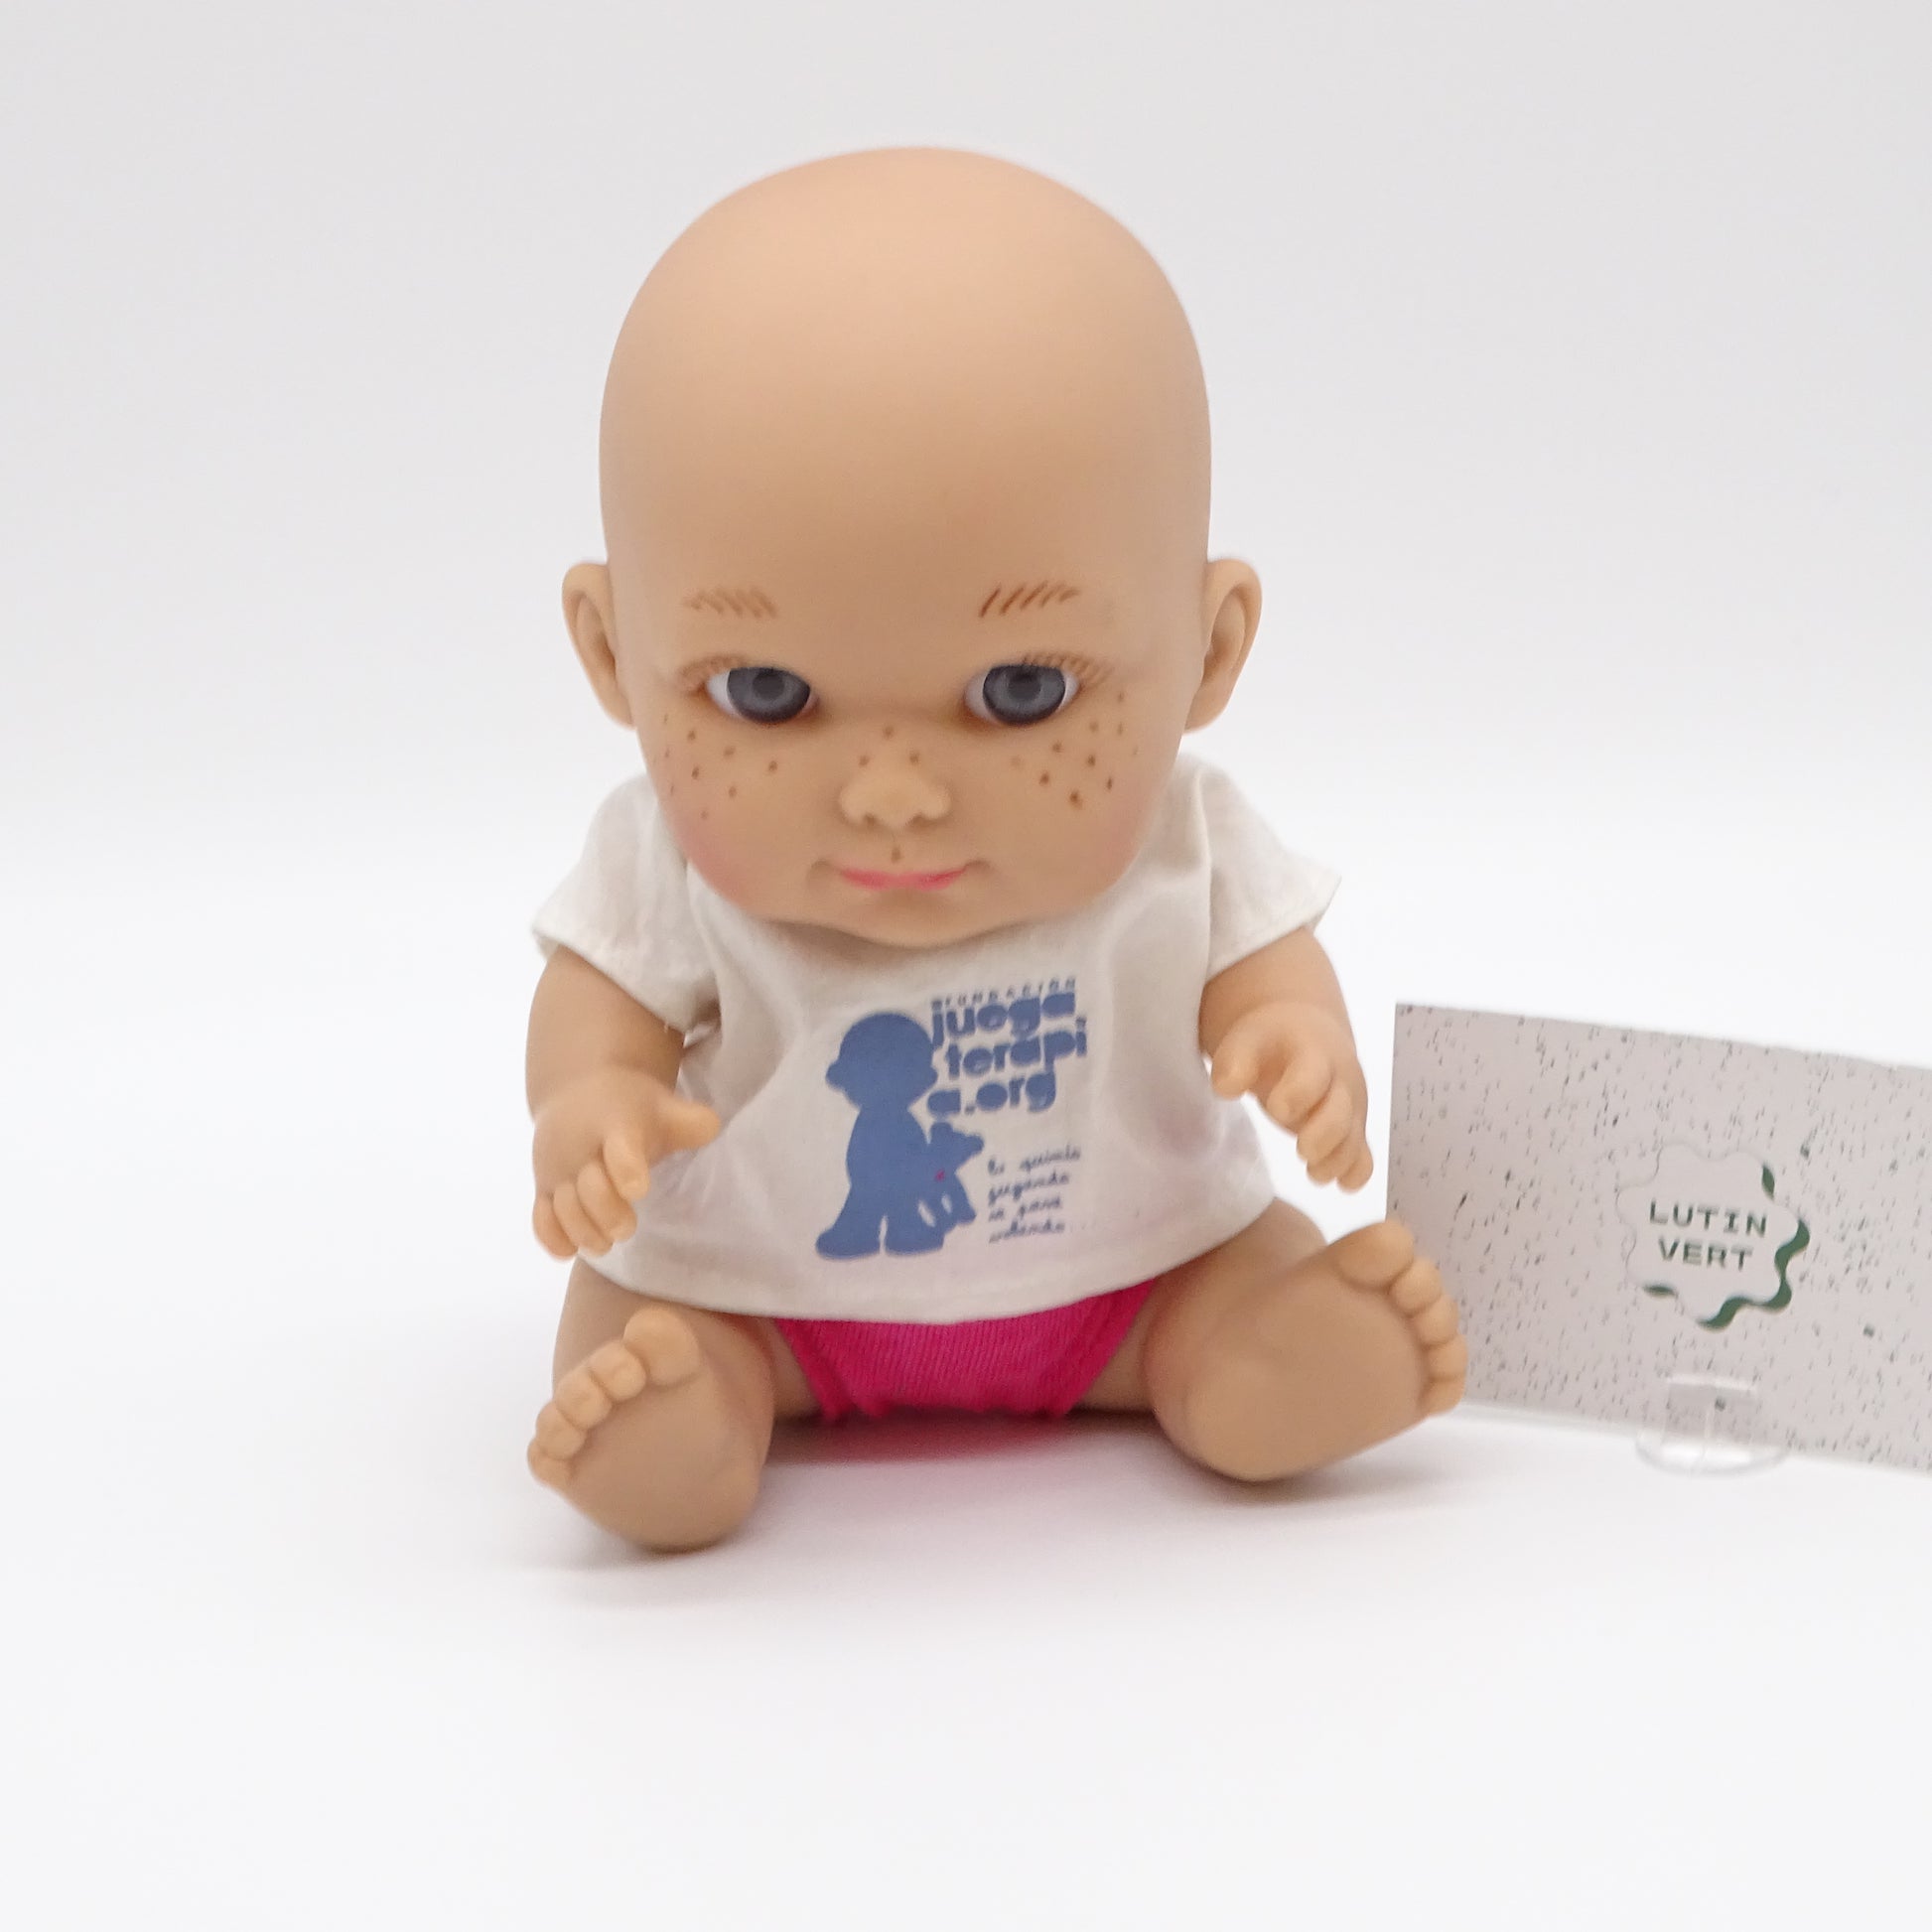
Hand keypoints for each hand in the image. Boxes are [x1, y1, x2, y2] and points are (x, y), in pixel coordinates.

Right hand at [531, 1067, 720, 1258]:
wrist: (577, 1091)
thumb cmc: (631, 1108)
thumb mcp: (662, 1106)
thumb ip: (689, 1122)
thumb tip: (709, 1127)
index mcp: (616, 1125)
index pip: (620, 1147)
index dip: (626, 1167)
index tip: (638, 1190)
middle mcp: (581, 1148)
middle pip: (589, 1188)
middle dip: (606, 1213)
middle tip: (627, 1229)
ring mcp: (558, 1169)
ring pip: (563, 1208)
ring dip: (583, 1232)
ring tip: (604, 1244)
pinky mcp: (544, 1188)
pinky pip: (540, 1217)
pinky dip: (552, 1237)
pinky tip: (570, 1249)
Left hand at [1208, 1000, 1373, 1189]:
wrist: (1305, 1032)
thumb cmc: (1269, 1042)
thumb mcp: (1248, 1040)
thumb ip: (1234, 1061)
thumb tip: (1226, 1088)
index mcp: (1312, 1053)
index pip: (1312, 1074)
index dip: (1298, 1093)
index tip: (1277, 1110)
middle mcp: (1338, 1080)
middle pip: (1341, 1111)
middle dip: (1325, 1134)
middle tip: (1303, 1151)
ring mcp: (1349, 1104)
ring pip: (1353, 1135)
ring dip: (1339, 1159)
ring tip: (1315, 1174)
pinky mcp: (1351, 1126)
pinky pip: (1363, 1151)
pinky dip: (1357, 1169)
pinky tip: (1343, 1184)